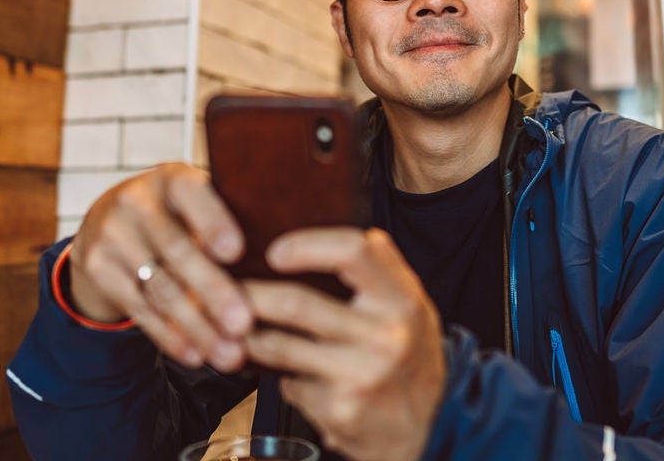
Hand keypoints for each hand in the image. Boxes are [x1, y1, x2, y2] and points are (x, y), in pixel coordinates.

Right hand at [67, 163, 252, 370]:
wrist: (106, 221)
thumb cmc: (176, 213)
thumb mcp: (196, 201)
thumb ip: (229, 216)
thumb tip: (288, 251)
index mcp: (171, 178)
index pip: (192, 195)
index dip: (213, 222)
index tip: (237, 251)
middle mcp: (136, 202)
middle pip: (177, 252)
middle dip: (213, 291)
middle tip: (244, 323)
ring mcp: (112, 237)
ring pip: (160, 289)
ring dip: (198, 326)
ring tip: (230, 353)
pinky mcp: (98, 270)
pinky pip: (139, 309)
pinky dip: (170, 337)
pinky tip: (196, 355)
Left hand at [242, 228, 445, 460]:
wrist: (433, 425)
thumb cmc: (411, 354)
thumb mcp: (410, 303)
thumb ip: (375, 268)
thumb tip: (313, 237)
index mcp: (402, 299)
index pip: (353, 251)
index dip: (306, 245)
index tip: (275, 252)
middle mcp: (384, 337)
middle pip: (298, 305)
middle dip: (251, 295)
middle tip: (229, 289)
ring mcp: (359, 377)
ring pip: (279, 347)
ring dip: (249, 335)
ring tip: (235, 325)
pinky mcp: (338, 412)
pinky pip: (290, 384)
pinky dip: (283, 376)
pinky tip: (289, 373)